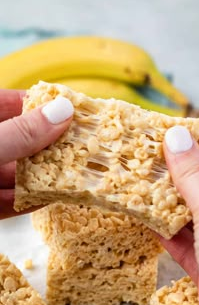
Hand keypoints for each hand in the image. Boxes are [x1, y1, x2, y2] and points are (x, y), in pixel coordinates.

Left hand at [0, 89, 73, 218]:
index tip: (74, 110)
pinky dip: (28, 201)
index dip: (43, 104)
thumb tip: (63, 111)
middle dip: (51, 145)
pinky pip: (8, 201)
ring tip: (76, 175)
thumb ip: (20, 132)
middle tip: (84, 146)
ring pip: (17, 173)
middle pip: (21, 140)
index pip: (12, 103)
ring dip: (45, 176)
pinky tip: (49, 199)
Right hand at [160, 124, 198, 304]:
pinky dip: (167, 228)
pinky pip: (186, 239)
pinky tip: (148, 215)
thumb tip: (176, 139)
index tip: (192, 130)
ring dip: (172, 197)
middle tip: (163, 153)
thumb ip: (194, 174)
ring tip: (149, 179)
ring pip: (198, 210)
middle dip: (189, 168)